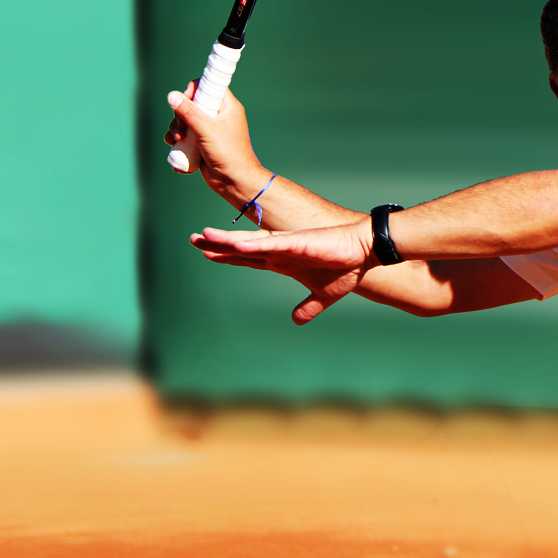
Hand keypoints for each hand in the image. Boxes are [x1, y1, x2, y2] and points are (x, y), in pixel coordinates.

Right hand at [165, 82, 263, 197]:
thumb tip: (172, 95)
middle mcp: (218, 115)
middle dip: (180, 116)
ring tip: (177, 141)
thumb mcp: (206, 129)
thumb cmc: (228, 154)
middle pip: (191, 104)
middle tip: (181, 128)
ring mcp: (209, 129)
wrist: (233, 181)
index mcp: (226, 106)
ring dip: (176, 129)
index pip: (208, 86)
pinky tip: (175, 148)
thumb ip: (189, 112)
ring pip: (185, 120)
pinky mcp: (201, 142)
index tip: (186, 102)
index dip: (193, 91)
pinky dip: (177, 141)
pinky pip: (185, 135)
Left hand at [192, 223, 373, 324]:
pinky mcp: (298, 243)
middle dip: (217, 243)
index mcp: (282, 262)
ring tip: (204, 236)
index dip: (227, 256)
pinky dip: (253, 244)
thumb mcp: (323, 295)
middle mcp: (279, 251)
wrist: (363, 255)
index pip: (247, 258)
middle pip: (241, 247)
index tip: (206, 252)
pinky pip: (271, 244)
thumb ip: (307, 307)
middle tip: (194, 239)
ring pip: (250, 242)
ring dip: (227, 240)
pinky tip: (236, 243)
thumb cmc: (344, 268)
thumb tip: (296, 320)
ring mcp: (286, 246)